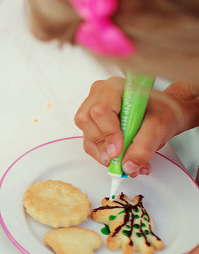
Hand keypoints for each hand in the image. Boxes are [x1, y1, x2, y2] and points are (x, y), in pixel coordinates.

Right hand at [73, 78, 198, 176]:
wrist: (166, 114)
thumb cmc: (163, 111)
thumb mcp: (159, 128)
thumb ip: (143, 147)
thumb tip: (128, 165)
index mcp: (115, 87)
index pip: (101, 110)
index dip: (108, 133)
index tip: (118, 151)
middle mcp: (100, 96)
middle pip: (88, 123)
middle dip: (104, 145)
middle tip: (121, 158)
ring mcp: (93, 109)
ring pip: (87, 136)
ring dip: (104, 153)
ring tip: (124, 160)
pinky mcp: (93, 124)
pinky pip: (90, 143)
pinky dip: (104, 155)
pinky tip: (120, 157)